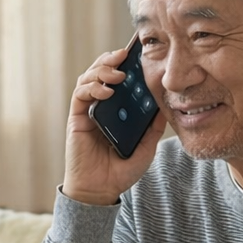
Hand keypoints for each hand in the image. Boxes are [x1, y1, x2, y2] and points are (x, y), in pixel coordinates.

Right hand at [63, 44, 167, 205]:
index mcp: (117, 109)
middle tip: (125, 55)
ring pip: (88, 78)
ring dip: (101, 70)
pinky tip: (106, 91)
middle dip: (111, 59)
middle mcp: (101, 106)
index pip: (119, 79)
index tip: (138, 53)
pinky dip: (92, 87)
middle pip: (101, 72)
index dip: (126, 64)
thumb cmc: (122, 170)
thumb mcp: (146, 145)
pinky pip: (80, 94)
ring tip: (118, 73)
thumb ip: (153, 126)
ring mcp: (88, 111)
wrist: (101, 189)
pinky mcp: (77, 118)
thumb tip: (165, 104)